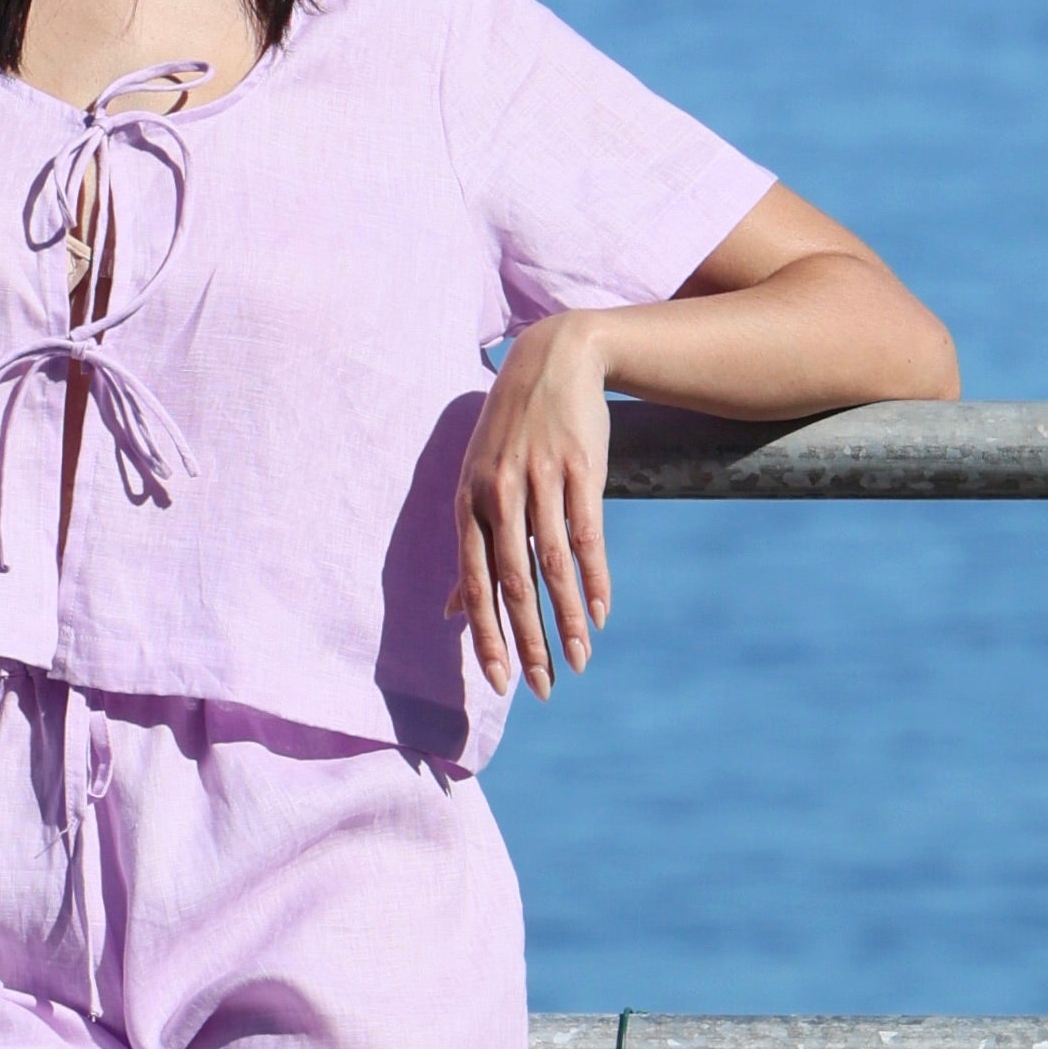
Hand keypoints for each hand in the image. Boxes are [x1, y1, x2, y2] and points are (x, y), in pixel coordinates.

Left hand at [447, 312, 613, 699]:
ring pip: (554, 566)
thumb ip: (468, 549)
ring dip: (567, 621)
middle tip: (541, 689)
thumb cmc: (510, 431)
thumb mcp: (476, 481)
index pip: (474, 584)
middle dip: (528, 642)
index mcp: (468, 503)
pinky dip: (595, 580)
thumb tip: (448, 611)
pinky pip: (588, 535)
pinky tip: (599, 615)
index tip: (500, 683)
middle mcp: (498, 494)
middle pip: (513, 584)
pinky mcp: (580, 469)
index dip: (485, 636)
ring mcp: (540, 480)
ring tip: (579, 662)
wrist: (553, 359)